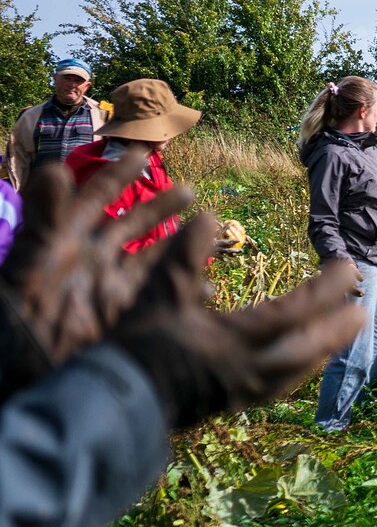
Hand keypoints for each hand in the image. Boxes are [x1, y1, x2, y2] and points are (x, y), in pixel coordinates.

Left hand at [1, 154, 194, 365]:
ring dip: (178, 241)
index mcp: (64, 241)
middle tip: (189, 190)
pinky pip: (158, 295)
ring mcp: (107, 287)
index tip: (143, 155)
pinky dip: (183, 288)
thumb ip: (43, 220)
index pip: (94, 199)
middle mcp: (90, 260)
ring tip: (207, 225)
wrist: (19, 370)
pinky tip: (206, 284)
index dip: (117, 175)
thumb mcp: (28, 265)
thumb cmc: (17, 318)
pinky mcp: (122, 315)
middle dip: (159, 206)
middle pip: (129, 225)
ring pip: (150, 256)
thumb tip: (54, 169)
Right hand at [110, 213, 366, 427]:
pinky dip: (298, 369)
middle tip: (363, 308)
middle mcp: (250, 369)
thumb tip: (209, 216)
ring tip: (341, 334)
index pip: (296, 310)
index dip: (326, 288)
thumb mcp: (158, 295)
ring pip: (298, 370)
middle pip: (309, 347)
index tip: (348, 267)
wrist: (114, 405)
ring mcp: (245, 391)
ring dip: (323, 349)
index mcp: (237, 339)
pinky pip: (280, 386)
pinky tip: (301, 362)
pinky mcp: (234, 404)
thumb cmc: (137, 345)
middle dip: (338, 327)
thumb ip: (184, 254)